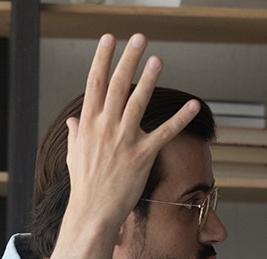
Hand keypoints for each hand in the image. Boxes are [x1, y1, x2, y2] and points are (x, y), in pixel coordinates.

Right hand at [63, 34, 201, 239]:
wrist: (93, 211)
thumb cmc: (85, 185)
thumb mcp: (74, 155)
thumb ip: (77, 134)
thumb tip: (74, 121)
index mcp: (89, 123)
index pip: (95, 83)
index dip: (102, 59)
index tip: (109, 40)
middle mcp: (105, 127)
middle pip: (117, 85)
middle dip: (128, 59)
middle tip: (138, 38)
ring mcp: (124, 140)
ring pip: (137, 102)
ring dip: (149, 79)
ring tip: (158, 59)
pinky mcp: (142, 155)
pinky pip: (165, 132)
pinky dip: (180, 118)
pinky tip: (193, 104)